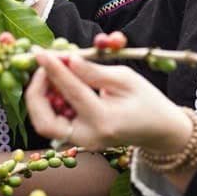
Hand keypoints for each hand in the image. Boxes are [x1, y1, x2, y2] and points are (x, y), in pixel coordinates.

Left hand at [24, 53, 191, 156]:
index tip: (40, 52)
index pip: (71, 91)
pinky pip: (54, 123)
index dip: (53, 69)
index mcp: (104, 120)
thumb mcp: (125, 79)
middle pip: (44, 121)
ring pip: (45, 123)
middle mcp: (89, 137)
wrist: (160, 130)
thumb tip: (68, 59)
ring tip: (50, 73)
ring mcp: (82, 143)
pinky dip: (49, 104)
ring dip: (40, 97)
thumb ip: (93, 72)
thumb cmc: (147, 100)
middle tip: (43, 67)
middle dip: (36, 92)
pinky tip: (57, 85)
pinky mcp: (79, 141)